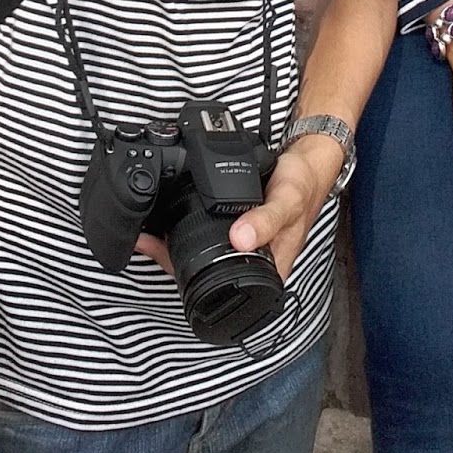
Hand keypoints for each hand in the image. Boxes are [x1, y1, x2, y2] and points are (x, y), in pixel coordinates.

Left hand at [135, 137, 338, 282]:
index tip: (162, 257)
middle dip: (172, 260)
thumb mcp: (287, 203)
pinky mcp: (233, 224)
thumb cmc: (304, 188)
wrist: (308, 164)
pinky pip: (205, 230)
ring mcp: (241, 244)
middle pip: (205, 273)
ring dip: (174, 242)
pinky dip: (186, 224)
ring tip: (147, 233)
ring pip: (202, 252)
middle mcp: (252, 262)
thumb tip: (241, 240)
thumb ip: (266, 221)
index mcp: (267, 269)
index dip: (189, 279)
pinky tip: (169, 217)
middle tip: (144, 241)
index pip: (223, 287)